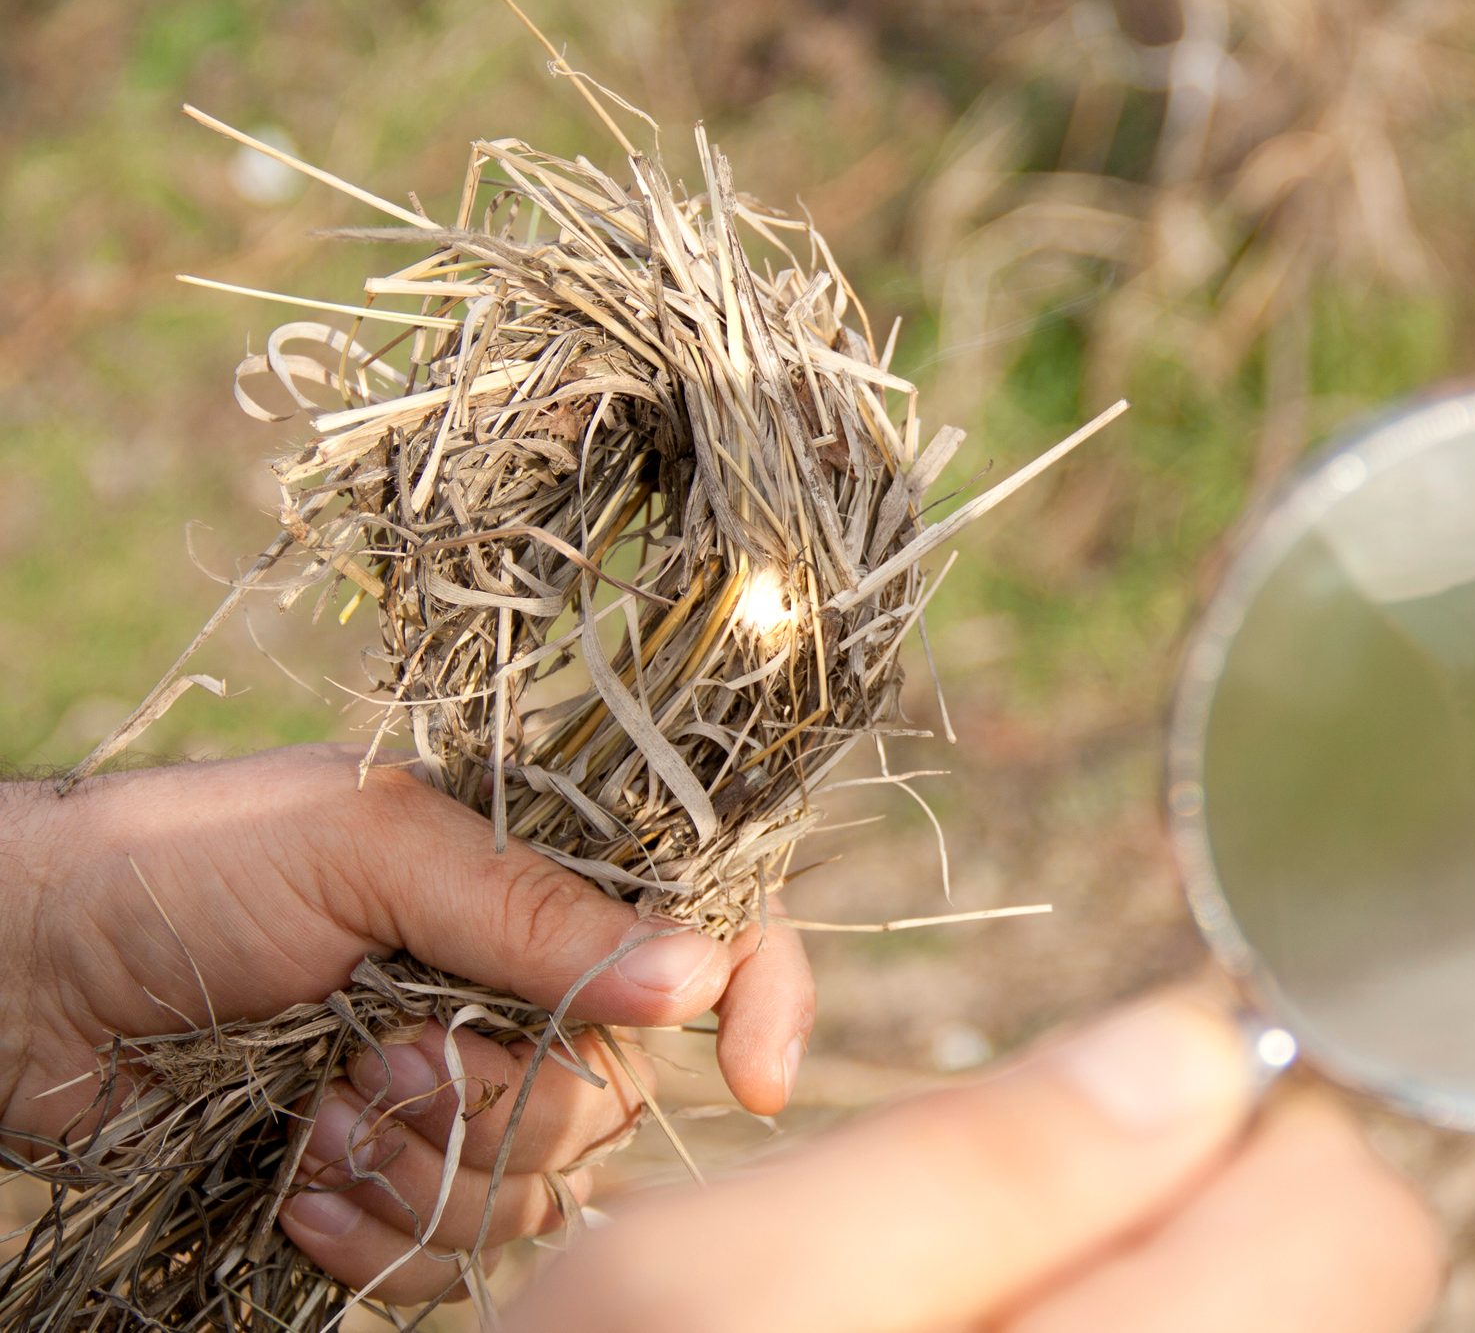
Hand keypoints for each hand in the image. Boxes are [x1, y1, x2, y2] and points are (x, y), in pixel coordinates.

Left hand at [0, 743, 813, 1303]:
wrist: (23, 971)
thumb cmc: (186, 866)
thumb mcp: (368, 849)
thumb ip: (535, 912)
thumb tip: (698, 976)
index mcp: (536, 896)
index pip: (707, 941)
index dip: (763, 1002)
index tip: (761, 1079)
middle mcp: (515, 1000)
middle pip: (619, 1102)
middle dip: (505, 1106)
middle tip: (382, 1058)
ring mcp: (450, 1099)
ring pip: (535, 1196)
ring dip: (422, 1173)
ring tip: (318, 1116)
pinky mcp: (380, 1184)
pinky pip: (444, 1262)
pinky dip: (370, 1238)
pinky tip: (291, 1182)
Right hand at [505, 990, 1442, 1332]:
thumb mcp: (714, 1290)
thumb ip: (977, 1160)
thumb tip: (1200, 1044)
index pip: (1356, 1218)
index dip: (1234, 1120)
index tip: (1101, 1114)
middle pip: (1335, 1280)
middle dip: (1181, 1207)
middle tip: (986, 1243)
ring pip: (1259, 1327)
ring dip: (1136, 1287)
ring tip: (948, 1321)